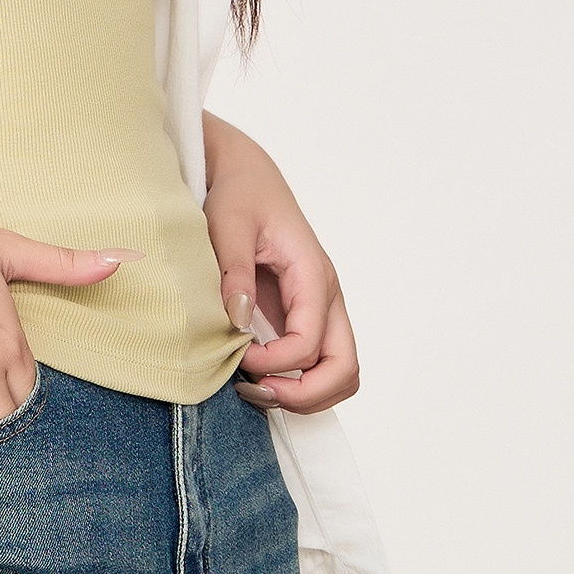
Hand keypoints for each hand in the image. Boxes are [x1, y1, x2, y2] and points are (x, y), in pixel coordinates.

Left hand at [202, 116, 360, 416]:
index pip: (311, 342)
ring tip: (255, 388)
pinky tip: (257, 375)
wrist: (249, 178)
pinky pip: (319, 363)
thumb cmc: (240, 196)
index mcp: (313, 275)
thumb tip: (236, 320)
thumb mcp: (228, 224)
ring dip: (304, 394)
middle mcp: (326, 297)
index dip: (274, 362)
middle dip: (304, 394)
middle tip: (256, 391)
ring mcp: (320, 309)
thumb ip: (234, 271)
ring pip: (339, 373)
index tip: (235, 354)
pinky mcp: (305, 316)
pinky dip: (298, 382)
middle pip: (345, 369)